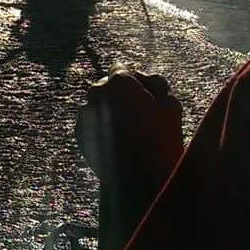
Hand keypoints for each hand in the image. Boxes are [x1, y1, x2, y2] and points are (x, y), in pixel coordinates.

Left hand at [76, 66, 182, 185]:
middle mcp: (96, 92)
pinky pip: (91, 122)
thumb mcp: (170, 104)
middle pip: (107, 86)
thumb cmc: (159, 139)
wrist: (138, 180)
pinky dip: (100, 127)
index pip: (121, 69)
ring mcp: (85, 112)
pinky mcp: (79, 132)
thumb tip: (143, 79)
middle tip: (136, 115)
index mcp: (118, 81)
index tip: (142, 95)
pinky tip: (116, 142)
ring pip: (98, 104)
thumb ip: (155, 82)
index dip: (133, 81)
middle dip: (118, 95)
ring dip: (109, 111)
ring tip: (127, 132)